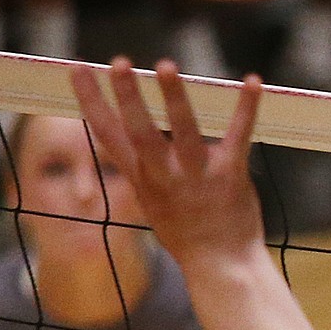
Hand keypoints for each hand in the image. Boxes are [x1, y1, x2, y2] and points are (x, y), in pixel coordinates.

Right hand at [70, 58, 266, 277]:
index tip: (78, 69)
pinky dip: (246, 107)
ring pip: (183, 131)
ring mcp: (197, 176)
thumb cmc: (189, 233)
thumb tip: (137, 139)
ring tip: (166, 66)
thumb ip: (148, 170)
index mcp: (142, 179)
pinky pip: (238, 135)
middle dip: (127, 96)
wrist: (221, 267)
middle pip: (139, 131)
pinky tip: (252, 81)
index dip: (91, 101)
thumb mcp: (155, 203)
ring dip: (174, 98)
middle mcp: (164, 176)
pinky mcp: (230, 176)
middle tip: (118, 62)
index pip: (108, 135)